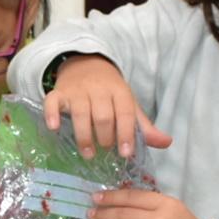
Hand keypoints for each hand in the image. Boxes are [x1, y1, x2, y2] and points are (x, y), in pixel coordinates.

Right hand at [42, 55, 171, 158]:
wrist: (85, 64)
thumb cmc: (110, 93)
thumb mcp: (128, 105)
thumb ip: (144, 126)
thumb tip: (167, 143)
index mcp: (120, 92)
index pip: (125, 113)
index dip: (126, 133)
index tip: (126, 154)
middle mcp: (99, 90)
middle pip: (103, 115)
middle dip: (105, 136)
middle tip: (105, 152)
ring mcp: (77, 91)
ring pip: (80, 112)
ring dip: (84, 136)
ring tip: (88, 153)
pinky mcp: (59, 92)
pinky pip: (53, 102)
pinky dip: (52, 115)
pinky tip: (54, 129)